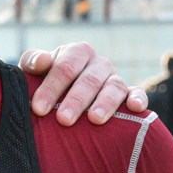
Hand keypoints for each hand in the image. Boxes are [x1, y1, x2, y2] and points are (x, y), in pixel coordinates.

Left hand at [20, 43, 147, 124]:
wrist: (63, 93)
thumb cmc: (44, 80)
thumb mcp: (34, 69)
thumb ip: (33, 62)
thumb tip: (43, 61)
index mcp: (77, 52)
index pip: (65, 67)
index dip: (52, 87)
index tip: (39, 108)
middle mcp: (99, 63)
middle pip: (89, 80)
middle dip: (76, 100)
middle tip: (63, 119)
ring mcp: (115, 78)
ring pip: (114, 87)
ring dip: (105, 103)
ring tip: (95, 120)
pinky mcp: (129, 93)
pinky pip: (138, 93)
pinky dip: (139, 99)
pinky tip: (136, 108)